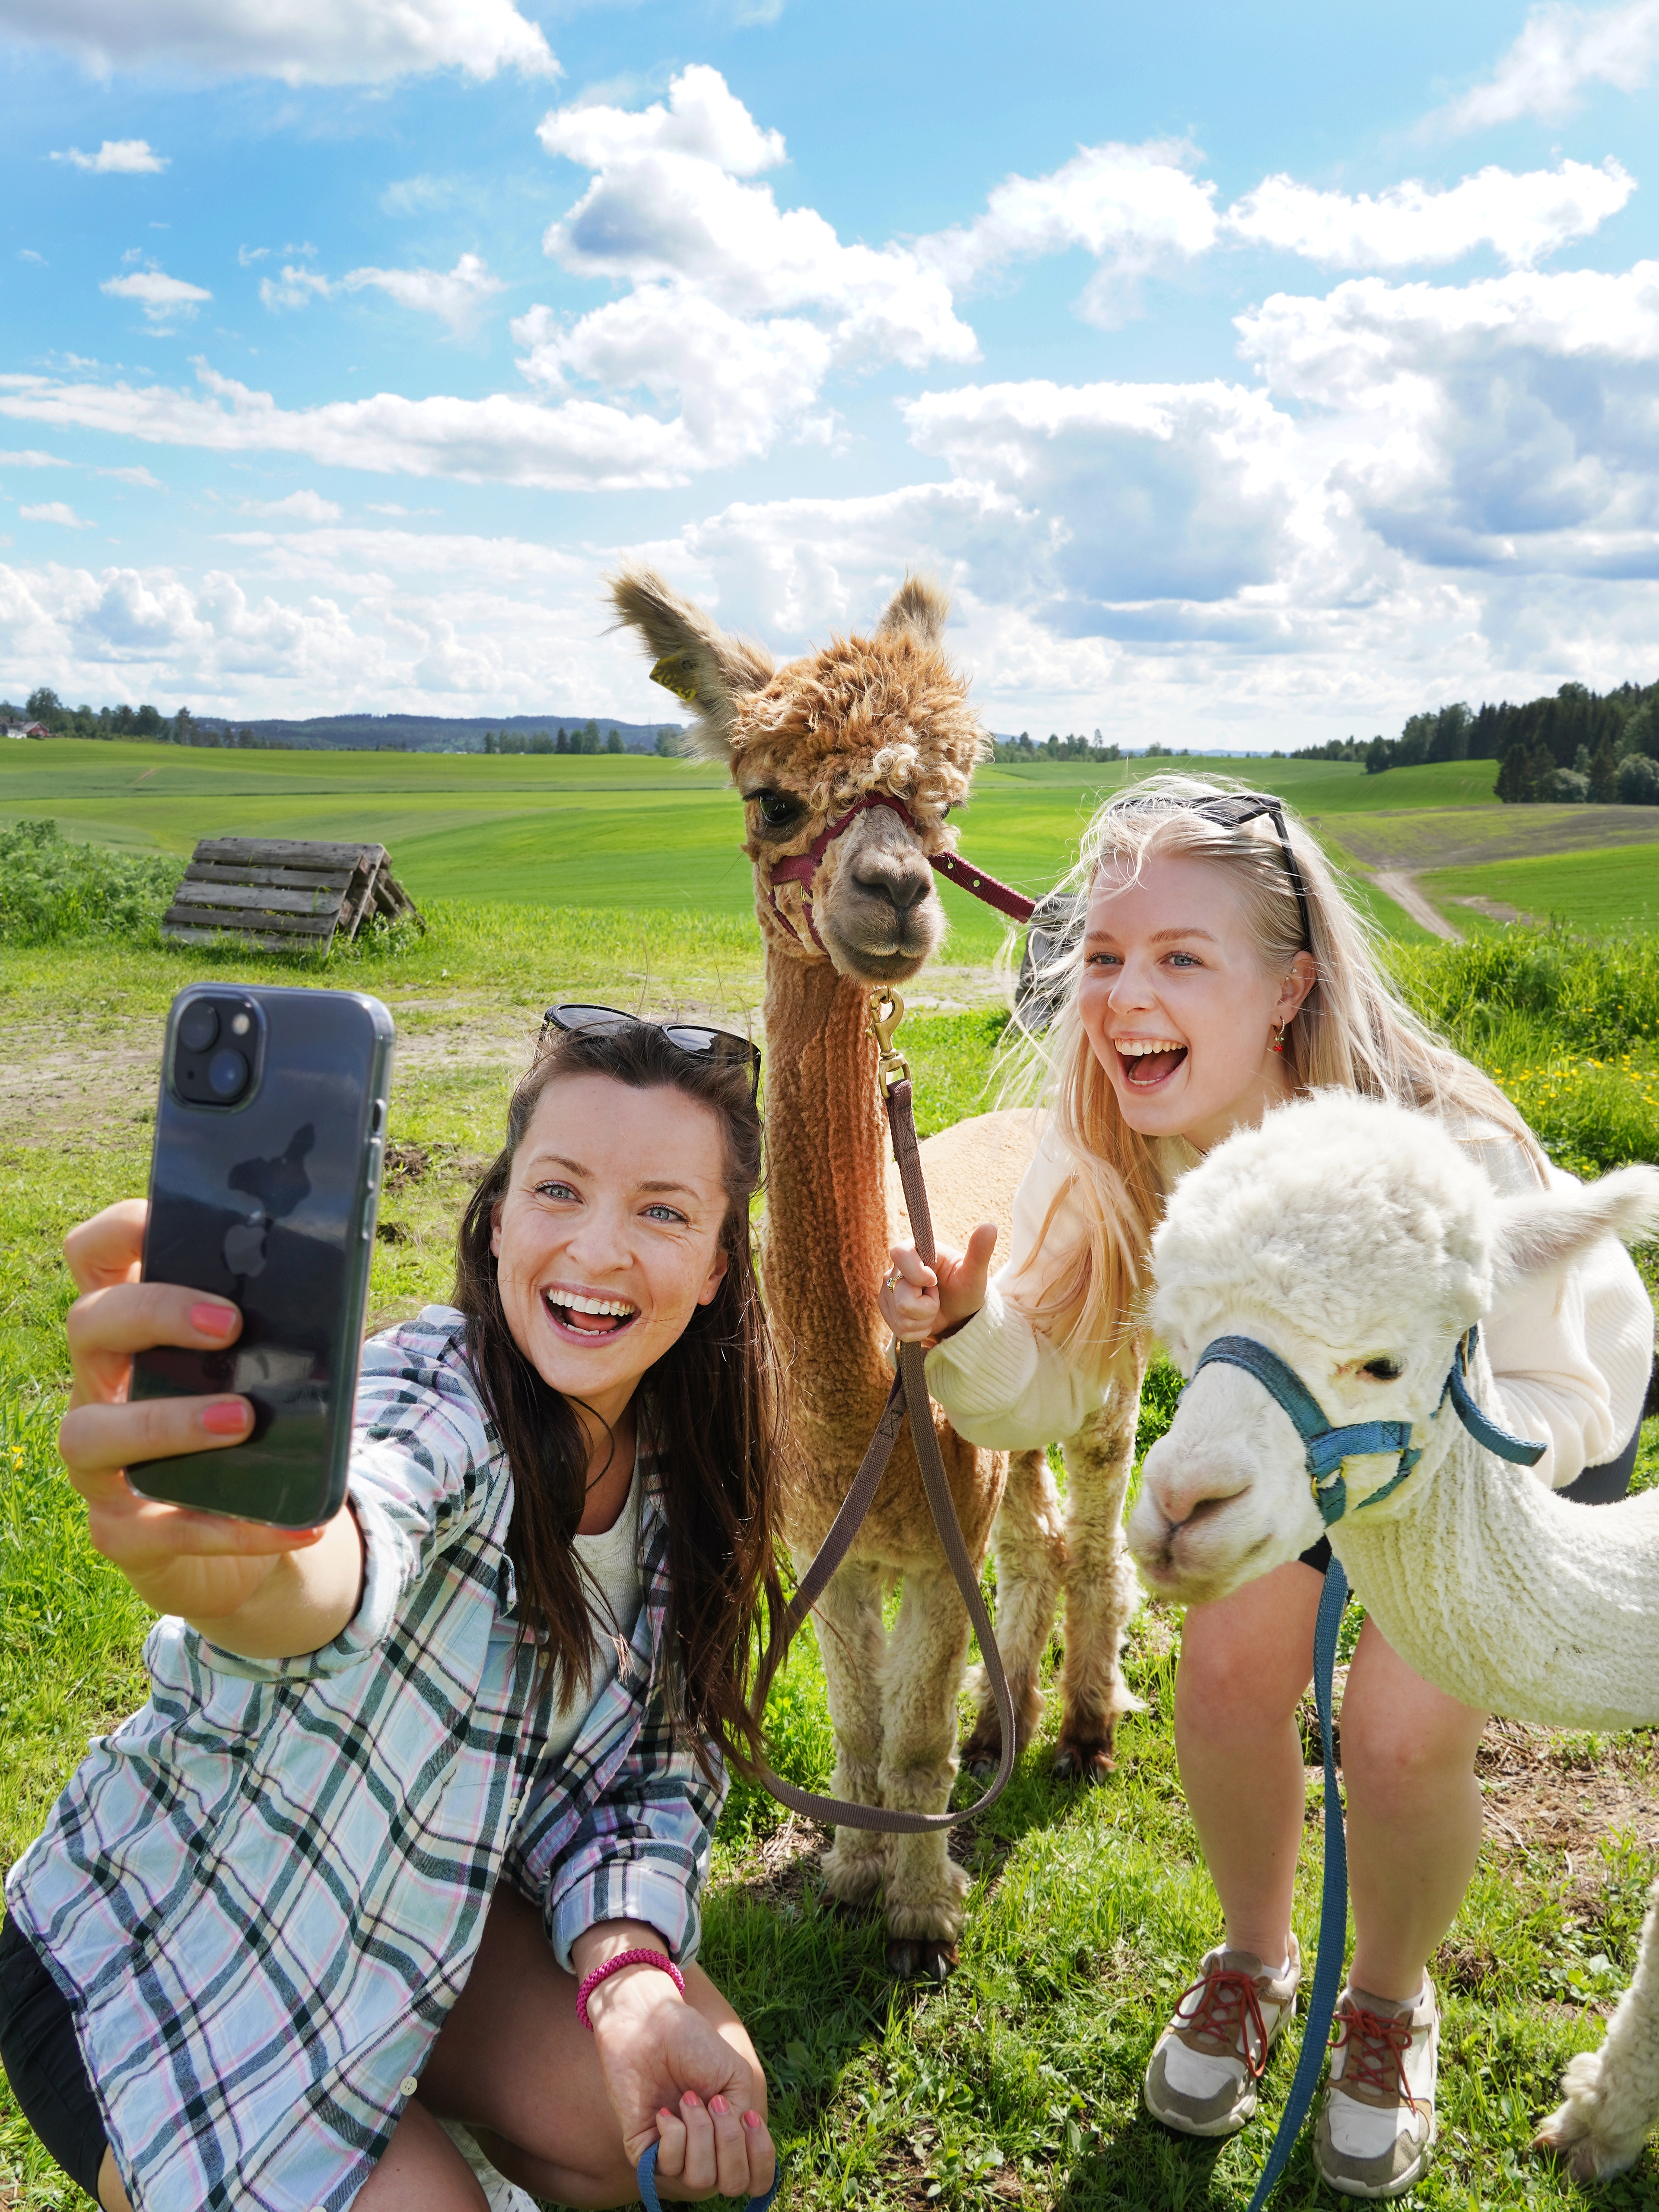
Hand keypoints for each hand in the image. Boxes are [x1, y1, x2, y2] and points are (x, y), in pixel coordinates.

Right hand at [57, 1200, 344, 1631]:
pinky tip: (301, 1522)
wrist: (250, 1534)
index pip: (95, 1257)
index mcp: (135, 1330)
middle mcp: (102, 1386)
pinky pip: (163, 1530)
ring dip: (166, 1422)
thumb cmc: (260, 1424)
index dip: (120, 1230)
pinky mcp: (122, 1533)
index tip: (167, 1225)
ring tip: (241, 1419)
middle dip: (154, 1313)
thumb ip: (288, 1326)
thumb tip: (340, 1286)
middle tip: (229, 1325)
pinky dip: (235, 1527)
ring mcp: (100, 1464)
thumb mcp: (274, 1367)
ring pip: (89, 1432)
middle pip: (89, 1324)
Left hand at [579, 1933, 774, 2202]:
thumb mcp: (735, 2077)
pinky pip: (669, 2165)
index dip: (761, 2158)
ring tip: (687, 2099)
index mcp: (730, 2135)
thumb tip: (733, 2156)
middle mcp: (705, 2152)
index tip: (748, 2118)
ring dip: (700, 2133)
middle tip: (714, 2102)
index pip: (757, 2179)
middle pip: (732, 2184)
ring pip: (701, 2179)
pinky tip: (665, 2110)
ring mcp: (674, 2155)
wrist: (651, 2025)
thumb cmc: (694, 2044)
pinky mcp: (644, 2153)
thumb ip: (743, 2120)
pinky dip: (674, 2134)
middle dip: (729, 2142)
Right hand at [877, 1224, 997, 1344]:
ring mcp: (888, 1291)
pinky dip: (918, 1331)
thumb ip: (979, 1251)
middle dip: (927, 1307)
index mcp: (915, 1250)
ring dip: (924, 1321)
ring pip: (901, 1317)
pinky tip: (926, 1320)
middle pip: (901, 1297)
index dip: (916, 1273)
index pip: (899, 1254)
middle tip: (939, 1298)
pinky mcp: (887, 1310)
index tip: (935, 1281)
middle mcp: (896, 1269)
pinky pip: (899, 1331)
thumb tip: (990, 1226)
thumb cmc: (966, 1288)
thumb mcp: (974, 1273)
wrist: (959, 1313)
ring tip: (933, 1310)